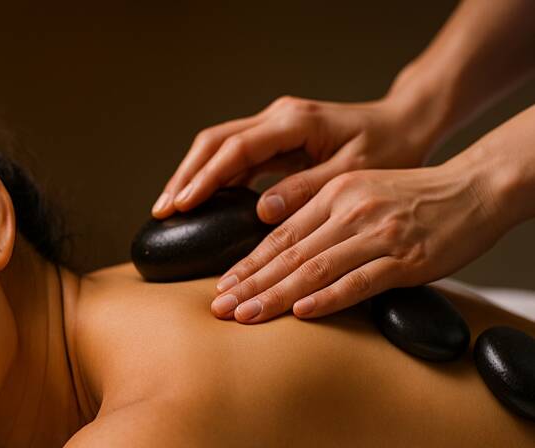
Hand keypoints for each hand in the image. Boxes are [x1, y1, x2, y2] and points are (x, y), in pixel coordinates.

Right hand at [151, 94, 430, 224]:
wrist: (405, 122)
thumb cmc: (388, 147)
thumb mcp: (352, 172)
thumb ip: (307, 189)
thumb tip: (262, 210)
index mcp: (294, 122)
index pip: (235, 149)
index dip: (204, 178)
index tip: (181, 205)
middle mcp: (277, 117)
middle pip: (214, 142)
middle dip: (185, 176)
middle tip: (162, 210)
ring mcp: (273, 126)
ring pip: (218, 147)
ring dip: (192, 176)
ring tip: (170, 209)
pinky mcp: (275, 139)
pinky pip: (233, 157)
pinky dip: (212, 178)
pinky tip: (199, 202)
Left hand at [209, 160, 504, 322]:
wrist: (477, 188)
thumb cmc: (414, 197)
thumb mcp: (360, 192)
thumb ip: (321, 219)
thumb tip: (281, 254)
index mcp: (334, 194)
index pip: (280, 235)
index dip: (247, 264)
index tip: (221, 288)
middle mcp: (350, 211)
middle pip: (288, 254)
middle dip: (249, 284)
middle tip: (219, 309)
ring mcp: (378, 235)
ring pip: (315, 269)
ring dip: (276, 296)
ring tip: (245, 315)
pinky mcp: (406, 259)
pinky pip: (360, 281)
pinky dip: (328, 298)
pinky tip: (301, 313)